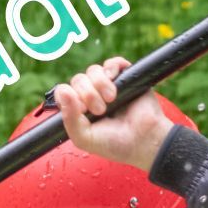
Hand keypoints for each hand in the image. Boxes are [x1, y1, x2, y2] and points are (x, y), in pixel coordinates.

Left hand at [54, 57, 174, 172]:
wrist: (144, 141)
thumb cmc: (115, 144)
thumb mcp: (84, 139)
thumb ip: (69, 119)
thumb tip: (63, 91)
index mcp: (79, 111)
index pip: (64, 93)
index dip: (70, 98)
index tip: (83, 111)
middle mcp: (91, 96)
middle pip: (77, 80)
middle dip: (87, 94)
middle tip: (100, 110)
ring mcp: (108, 86)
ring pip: (93, 71)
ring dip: (100, 84)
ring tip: (112, 100)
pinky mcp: (125, 77)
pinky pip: (112, 63)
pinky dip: (111, 68)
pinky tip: (115, 82)